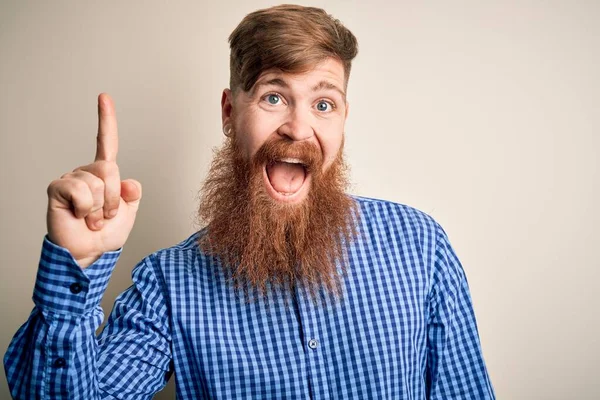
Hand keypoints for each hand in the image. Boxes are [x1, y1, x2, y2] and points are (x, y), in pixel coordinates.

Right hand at [46, 93, 141, 267]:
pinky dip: (86, 208)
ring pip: (98, 182)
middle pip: (110, 169)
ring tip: (92, 219)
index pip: (107, 142)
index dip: (106, 120)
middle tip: (105, 216)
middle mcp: (86, 172)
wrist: (88, 253)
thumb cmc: (105, 234)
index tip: (104, 97)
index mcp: (104, 174)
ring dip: (100, 208)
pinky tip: (79, 216)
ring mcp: (71, 179)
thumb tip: (130, 182)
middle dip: (114, 199)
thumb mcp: (129, 213)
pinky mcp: (58, 188)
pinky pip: (81, 190)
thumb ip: (133, 194)